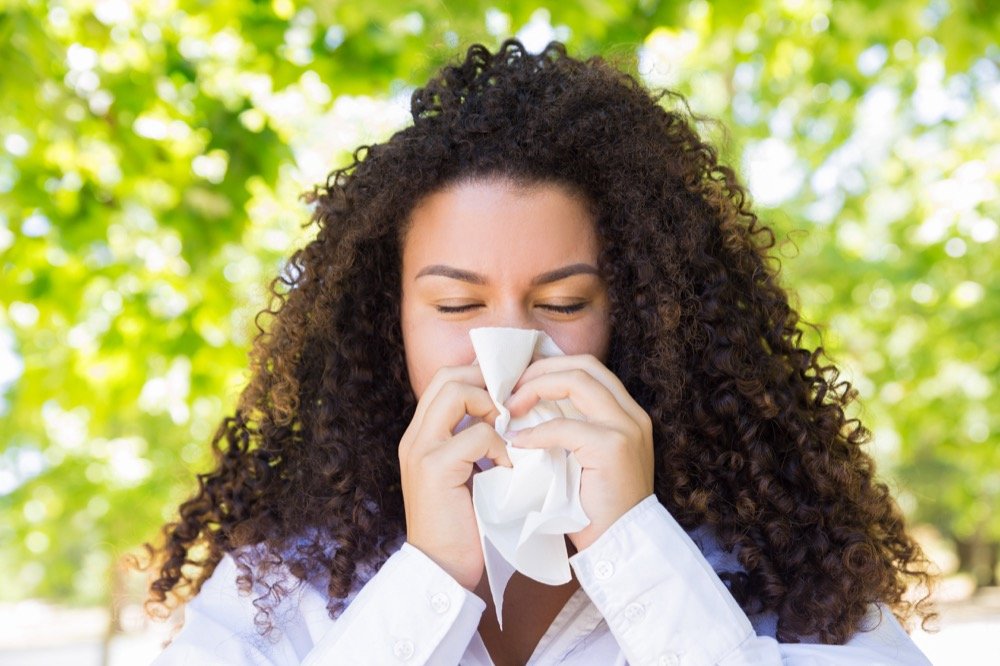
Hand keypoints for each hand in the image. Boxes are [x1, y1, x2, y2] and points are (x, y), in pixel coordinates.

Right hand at [398, 365, 511, 589]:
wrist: (442, 569)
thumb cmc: (462, 525)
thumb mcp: (465, 475)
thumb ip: (472, 444)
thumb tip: (507, 415)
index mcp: (420, 436)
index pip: (445, 380)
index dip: (479, 376)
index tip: (510, 389)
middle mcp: (415, 437)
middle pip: (448, 377)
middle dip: (487, 382)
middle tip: (514, 404)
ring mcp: (421, 450)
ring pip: (458, 394)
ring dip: (492, 408)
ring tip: (509, 433)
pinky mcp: (435, 468)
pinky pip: (476, 435)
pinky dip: (501, 447)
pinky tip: (510, 469)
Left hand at [505, 355, 653, 551]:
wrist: (621, 546)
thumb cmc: (594, 507)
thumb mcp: (581, 457)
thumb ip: (565, 428)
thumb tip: (524, 406)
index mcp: (626, 413)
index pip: (588, 368)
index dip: (550, 367)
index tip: (518, 382)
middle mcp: (632, 414)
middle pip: (584, 365)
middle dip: (541, 370)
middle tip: (508, 388)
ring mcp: (626, 428)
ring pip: (577, 382)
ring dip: (536, 389)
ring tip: (510, 407)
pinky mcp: (613, 448)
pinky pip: (566, 427)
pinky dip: (537, 431)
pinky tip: (518, 442)